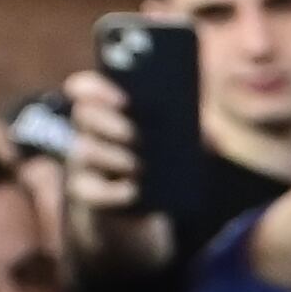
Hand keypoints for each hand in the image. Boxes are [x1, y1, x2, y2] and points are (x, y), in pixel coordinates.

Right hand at [53, 70, 171, 273]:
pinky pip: (91, 191)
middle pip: (85, 116)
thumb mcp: (174, 140)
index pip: (86, 88)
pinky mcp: (87, 193)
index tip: (124, 97)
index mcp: (105, 109)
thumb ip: (183, 125)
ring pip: (85, 151)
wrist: (147, 203)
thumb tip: (207, 123)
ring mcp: (83, 162)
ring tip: (138, 165)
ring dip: (112, 157)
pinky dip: (112, 191)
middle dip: (109, 123)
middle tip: (134, 134)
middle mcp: (88, 131)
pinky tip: (134, 191)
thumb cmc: (162, 160)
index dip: (97, 88)